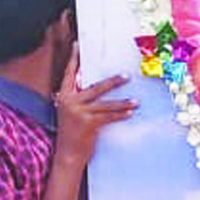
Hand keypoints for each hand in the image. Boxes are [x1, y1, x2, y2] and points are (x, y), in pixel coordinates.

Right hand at [51, 45, 135, 167]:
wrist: (67, 154)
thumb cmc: (71, 132)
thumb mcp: (70, 112)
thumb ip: (78, 98)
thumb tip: (94, 85)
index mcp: (63, 96)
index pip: (69, 73)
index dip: (74, 59)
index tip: (77, 45)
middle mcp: (69, 102)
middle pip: (95, 87)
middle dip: (113, 82)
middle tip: (127, 76)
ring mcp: (79, 112)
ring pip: (106, 104)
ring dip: (123, 103)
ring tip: (136, 101)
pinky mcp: (88, 124)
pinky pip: (109, 117)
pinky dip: (121, 115)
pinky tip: (130, 113)